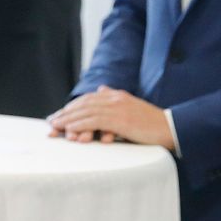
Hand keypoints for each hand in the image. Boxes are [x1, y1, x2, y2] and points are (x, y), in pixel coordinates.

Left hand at [47, 87, 173, 148]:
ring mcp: (117, 108)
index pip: (88, 99)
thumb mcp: (131, 106)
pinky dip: (80, 125)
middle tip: (51, 123)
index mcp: (116, 96)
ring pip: (86, 112)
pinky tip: (70, 131)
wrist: (170, 128)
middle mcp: (114, 98)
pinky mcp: (119, 119)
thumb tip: (101, 89)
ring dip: (68, 120)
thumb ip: (114, 98)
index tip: (59, 116)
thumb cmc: (151, 122)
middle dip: (65, 114)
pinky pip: (94, 121)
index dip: (72, 108)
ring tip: (55, 127)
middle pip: (83, 104)